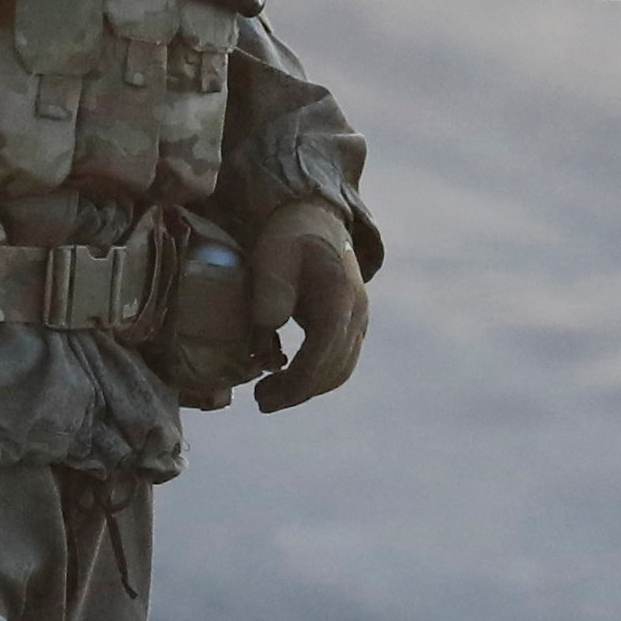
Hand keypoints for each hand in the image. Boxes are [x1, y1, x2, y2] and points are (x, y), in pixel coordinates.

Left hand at [246, 198, 368, 410]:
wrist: (316, 220)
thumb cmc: (289, 237)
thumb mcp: (272, 253)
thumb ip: (271, 289)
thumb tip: (270, 326)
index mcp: (339, 295)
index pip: (323, 352)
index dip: (296, 381)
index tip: (263, 397)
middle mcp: (358, 311)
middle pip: (334, 368)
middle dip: (297, 391)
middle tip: (260, 401)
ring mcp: (361, 319)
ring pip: (340, 369)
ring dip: (306, 388)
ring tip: (268, 394)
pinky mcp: (354, 324)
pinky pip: (340, 360)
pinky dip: (315, 376)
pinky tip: (285, 375)